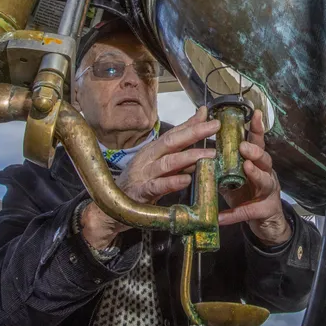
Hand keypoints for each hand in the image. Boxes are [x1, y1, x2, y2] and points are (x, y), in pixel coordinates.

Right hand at [80, 107, 218, 249]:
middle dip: (194, 133)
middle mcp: (148, 158)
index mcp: (153, 150)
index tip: (211, 117)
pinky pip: (157, 186)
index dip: (192, 124)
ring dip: (189, 157)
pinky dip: (172, 182)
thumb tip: (199, 127)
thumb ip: (180, 147)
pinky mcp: (141, 193)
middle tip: (214, 127)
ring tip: (209, 155)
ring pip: (167, 162)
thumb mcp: (161, 163)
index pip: (174, 133)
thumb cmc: (140, 182)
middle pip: (171, 142)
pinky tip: (185, 180)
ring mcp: (144, 175)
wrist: (111, 207)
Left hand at [218, 109, 291, 246]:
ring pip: (265, 181)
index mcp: (257, 163)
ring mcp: (268, 192)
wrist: (266, 224)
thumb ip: (224, 163)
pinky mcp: (265, 211)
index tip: (256, 114)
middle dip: (255, 151)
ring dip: (255, 174)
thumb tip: (204, 148)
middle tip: (243, 146)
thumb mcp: (235, 177)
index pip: (258, 143)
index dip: (257, 129)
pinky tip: (221, 216)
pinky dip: (234, 214)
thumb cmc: (248, 195)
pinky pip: (248, 211)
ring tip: (245, 168)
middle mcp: (266, 174)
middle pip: (265, 159)